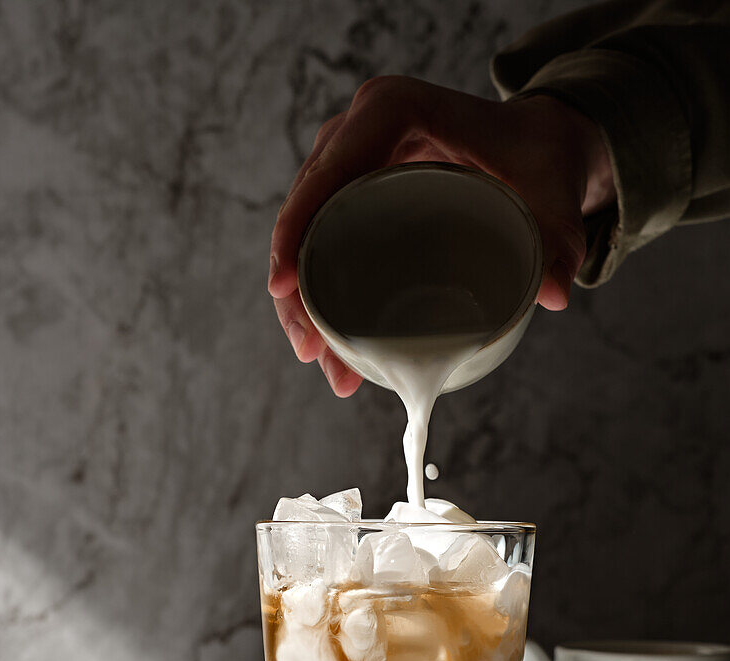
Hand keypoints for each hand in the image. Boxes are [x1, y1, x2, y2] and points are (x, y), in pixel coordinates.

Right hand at [269, 76, 614, 395]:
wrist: (539, 147)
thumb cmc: (539, 160)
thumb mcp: (553, 194)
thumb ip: (561, 239)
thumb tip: (555, 295)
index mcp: (394, 112)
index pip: (328, 170)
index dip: (295, 227)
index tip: (284, 286)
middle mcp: (361, 131)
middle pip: (306, 211)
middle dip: (296, 286)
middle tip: (311, 352)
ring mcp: (353, 161)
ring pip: (306, 232)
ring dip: (302, 299)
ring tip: (323, 363)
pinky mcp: (356, 190)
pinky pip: (322, 238)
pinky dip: (320, 289)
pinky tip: (329, 342)